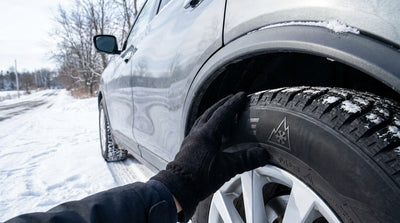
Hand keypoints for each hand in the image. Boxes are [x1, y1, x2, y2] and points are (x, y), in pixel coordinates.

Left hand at [152, 92, 268, 219]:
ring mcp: (191, 140)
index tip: (241, 96)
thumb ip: (246, 160)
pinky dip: (207, 127)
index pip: (222, 113)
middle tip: (231, 99)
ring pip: (203, 121)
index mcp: (206, 134)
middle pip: (210, 113)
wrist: (178, 189)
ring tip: (222, 114)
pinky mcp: (188, 149)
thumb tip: (262, 154)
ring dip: (213, 114)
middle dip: (222, 105)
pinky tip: (211, 134)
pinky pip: (199, 131)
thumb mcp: (227, 168)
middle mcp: (197, 133)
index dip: (233, 104)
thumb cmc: (198, 177)